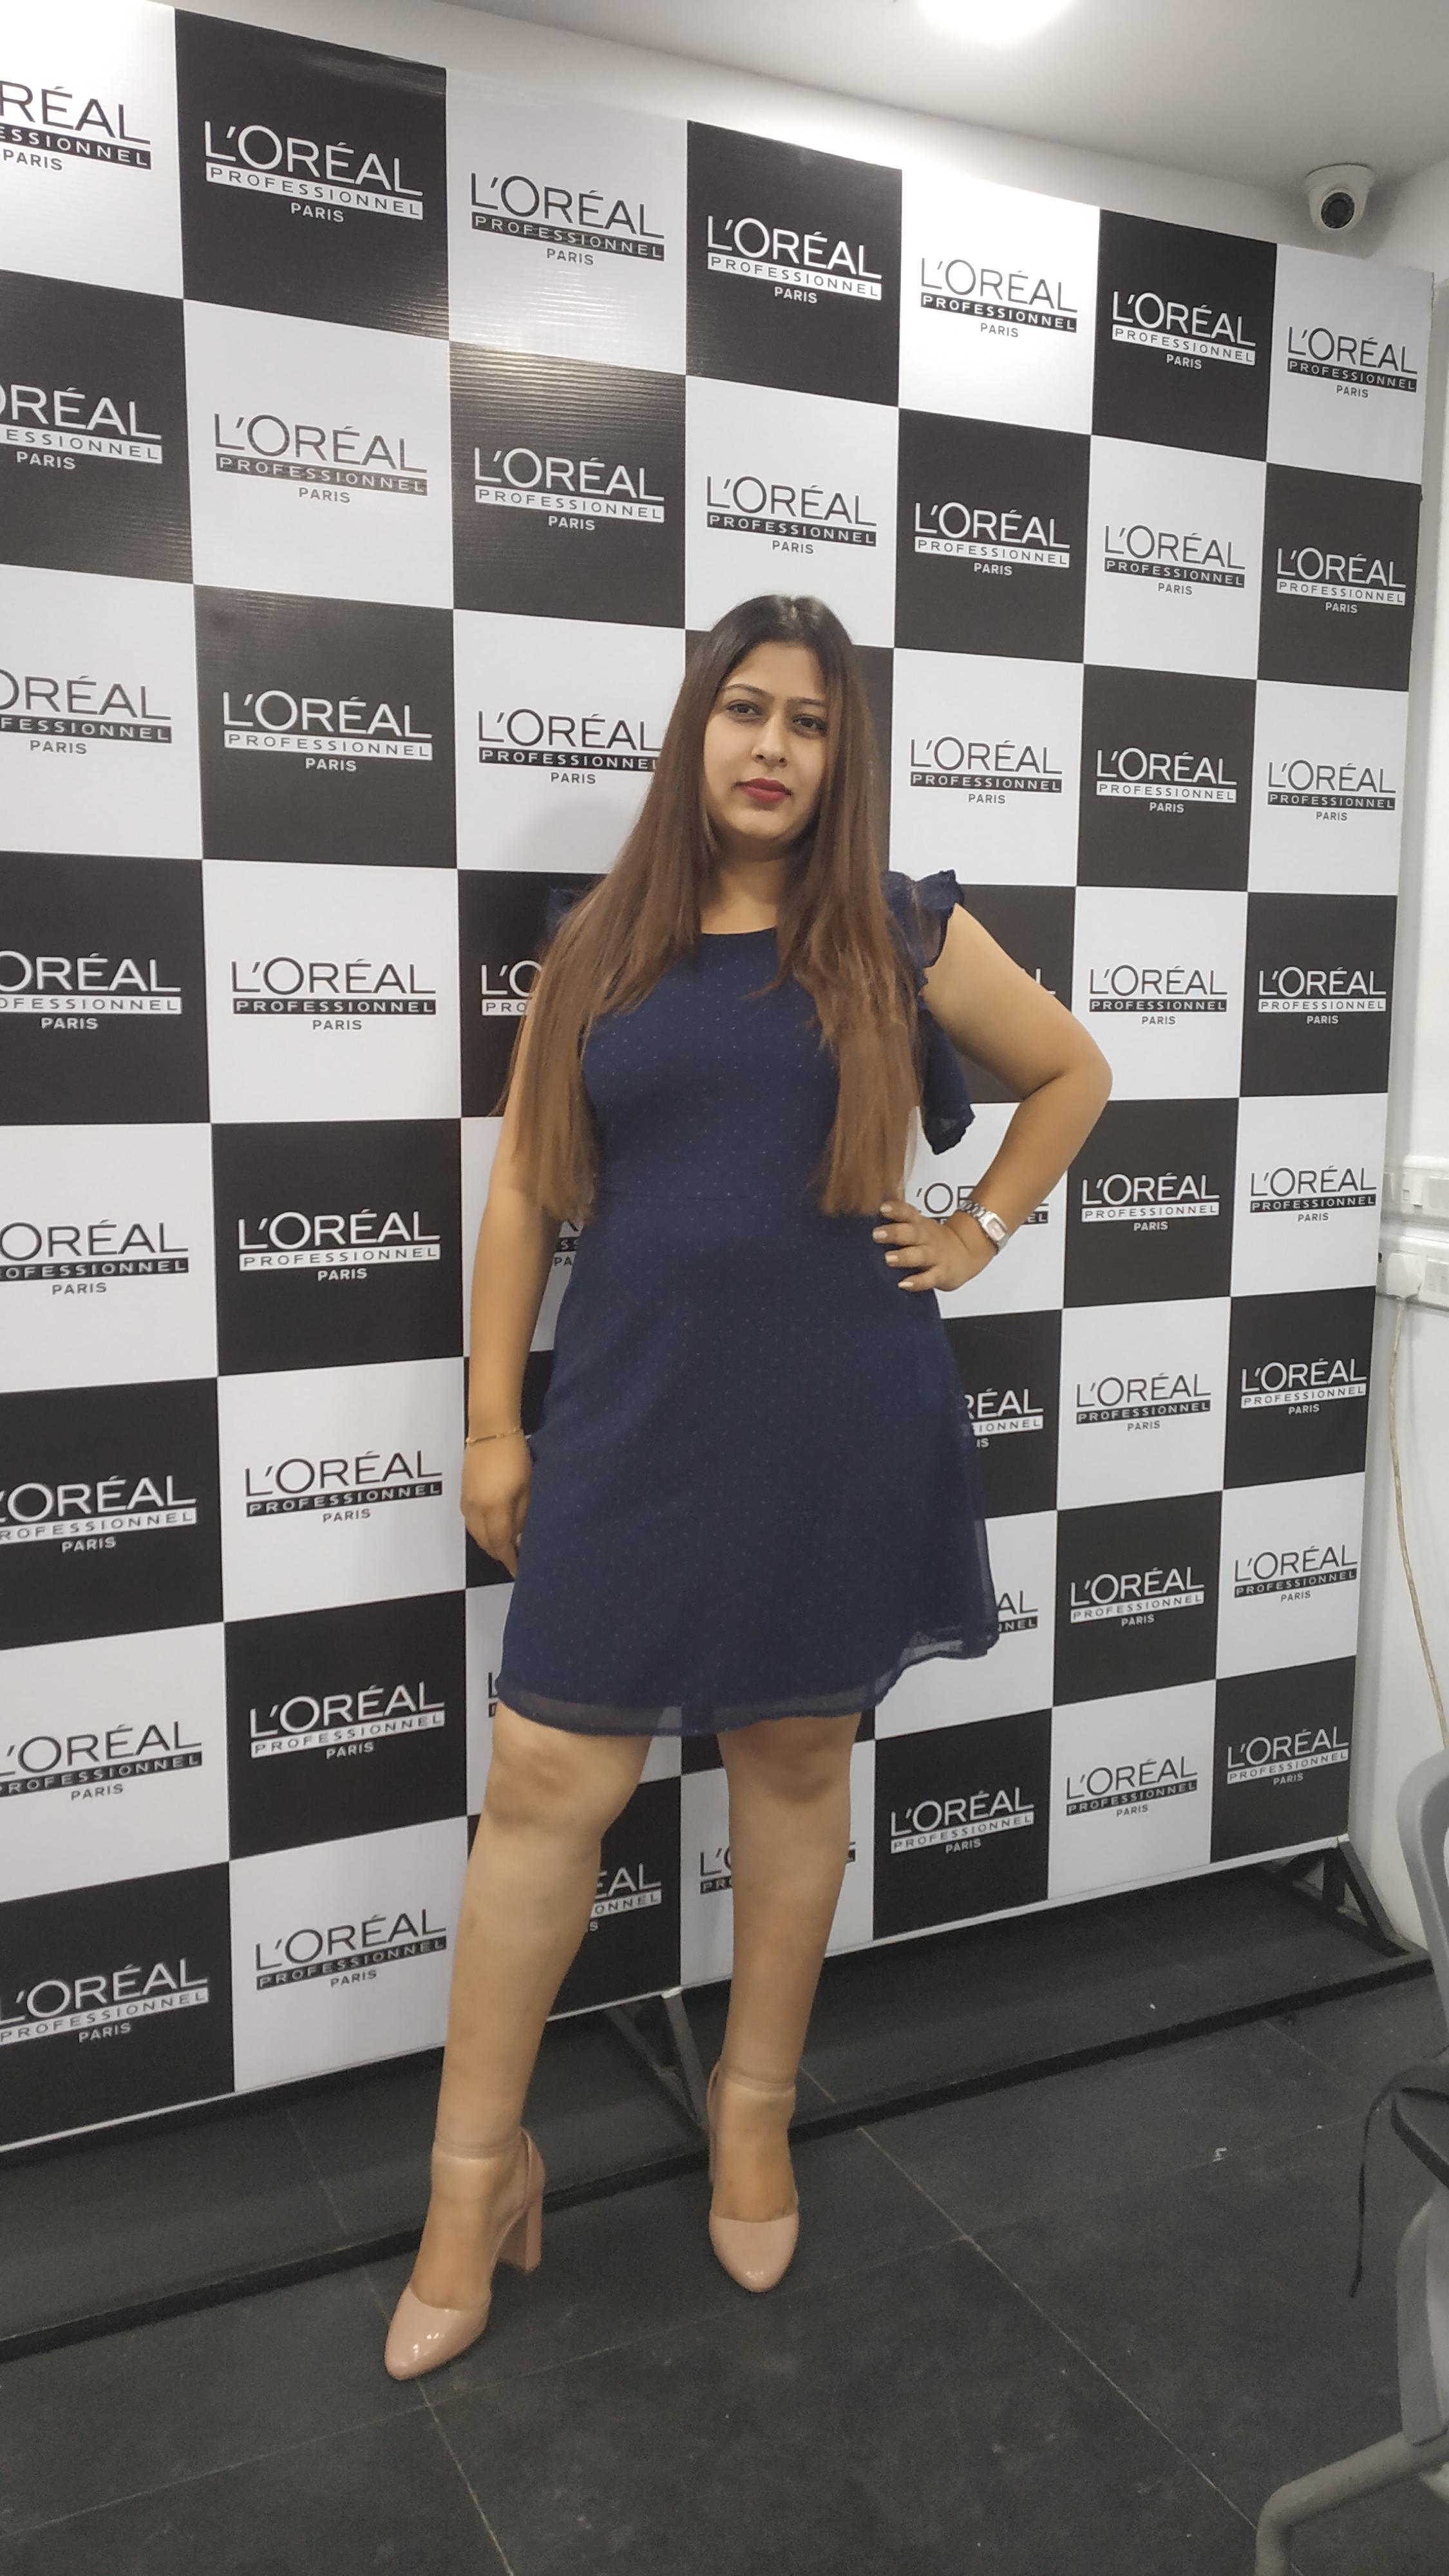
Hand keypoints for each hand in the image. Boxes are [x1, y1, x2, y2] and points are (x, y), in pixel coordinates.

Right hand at [461, 1431, 531, 1574]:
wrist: (491, 1430)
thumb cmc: (514, 1454)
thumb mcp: (527, 1487)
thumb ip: (522, 1515)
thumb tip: (520, 1537)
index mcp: (495, 1508)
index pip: (502, 1545)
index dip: (510, 1561)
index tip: (518, 1570)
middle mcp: (477, 1509)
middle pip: (486, 1543)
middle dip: (499, 1554)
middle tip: (513, 1559)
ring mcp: (468, 1501)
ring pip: (476, 1534)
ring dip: (489, 1544)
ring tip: (504, 1547)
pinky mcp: (464, 1492)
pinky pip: (470, 1521)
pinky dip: (480, 1531)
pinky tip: (490, 1528)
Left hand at [872, 1199, 996, 1293]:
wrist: (967, 1253)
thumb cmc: (933, 1240)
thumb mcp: (919, 1226)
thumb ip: (898, 1222)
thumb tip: (864, 1218)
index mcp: (919, 1224)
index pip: (907, 1213)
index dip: (896, 1209)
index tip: (883, 1208)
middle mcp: (926, 1238)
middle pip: (912, 1233)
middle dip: (895, 1233)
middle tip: (877, 1234)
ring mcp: (935, 1256)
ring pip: (919, 1255)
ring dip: (903, 1257)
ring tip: (888, 1259)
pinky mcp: (941, 1274)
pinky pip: (929, 1279)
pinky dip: (917, 1282)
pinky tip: (904, 1284)